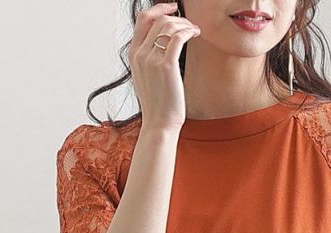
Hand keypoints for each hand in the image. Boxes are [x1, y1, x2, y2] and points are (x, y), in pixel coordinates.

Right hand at [131, 2, 200, 133]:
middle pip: (158, 19)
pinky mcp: (166, 66)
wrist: (159, 124)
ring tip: (195, 30)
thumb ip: (149, 58)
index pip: (143, 19)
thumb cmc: (157, 104)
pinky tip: (196, 34)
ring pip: (168, 25)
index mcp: (133, 54)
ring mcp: (151, 59)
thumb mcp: (147, 77)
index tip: (173, 8)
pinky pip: (178, 37)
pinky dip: (189, 31)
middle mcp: (140, 53)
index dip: (159, 9)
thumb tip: (163, 44)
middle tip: (189, 22)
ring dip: (184, 23)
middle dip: (176, 16)